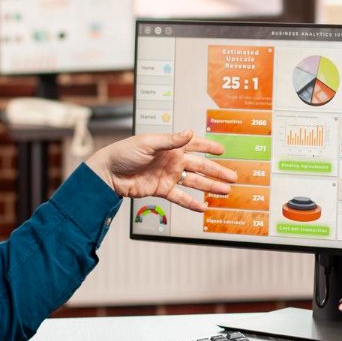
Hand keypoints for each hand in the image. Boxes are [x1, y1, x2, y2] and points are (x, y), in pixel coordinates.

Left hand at [87, 130, 236, 210]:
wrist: (108, 173)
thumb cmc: (124, 153)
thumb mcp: (148, 143)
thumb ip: (171, 140)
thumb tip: (190, 133)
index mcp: (170, 146)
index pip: (194, 144)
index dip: (209, 147)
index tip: (223, 150)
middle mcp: (172, 160)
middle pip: (200, 166)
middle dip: (217, 171)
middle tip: (233, 177)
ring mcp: (168, 176)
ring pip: (194, 182)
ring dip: (210, 186)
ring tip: (225, 191)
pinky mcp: (162, 190)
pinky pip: (180, 197)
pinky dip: (192, 203)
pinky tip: (204, 207)